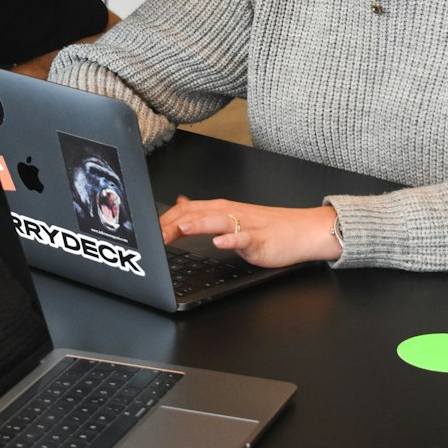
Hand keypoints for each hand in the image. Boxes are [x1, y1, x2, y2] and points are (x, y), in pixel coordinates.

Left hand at [159, 196, 341, 268]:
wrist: (301, 230)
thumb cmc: (268, 227)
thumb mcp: (231, 216)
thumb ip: (205, 212)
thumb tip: (181, 204)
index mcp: (221, 209)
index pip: (187, 210)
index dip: (165, 219)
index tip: (146, 230)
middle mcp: (230, 213)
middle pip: (198, 214)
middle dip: (174, 224)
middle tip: (154, 234)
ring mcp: (245, 226)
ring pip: (219, 221)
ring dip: (199, 224)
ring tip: (182, 230)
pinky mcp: (259, 239)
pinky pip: (244, 239)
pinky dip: (232, 240)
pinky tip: (221, 243)